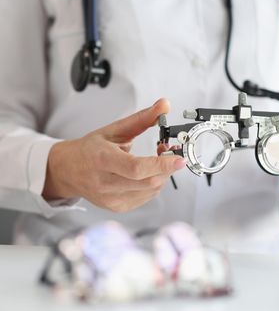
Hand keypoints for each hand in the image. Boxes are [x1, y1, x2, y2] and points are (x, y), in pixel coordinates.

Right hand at [43, 99, 185, 212]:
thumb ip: (142, 118)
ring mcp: (111, 199)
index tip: (179, 159)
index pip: (137, 168)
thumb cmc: (90, 149)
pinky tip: (147, 174)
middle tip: (170, 153)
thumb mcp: (113, 129)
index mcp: (102, 160)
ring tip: (157, 161)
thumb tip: (164, 105)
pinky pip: (146, 197)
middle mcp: (105, 183)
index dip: (161, 164)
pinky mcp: (117, 207)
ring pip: (151, 190)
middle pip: (148, 181)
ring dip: (162, 175)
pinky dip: (154, 184)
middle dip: (167, 168)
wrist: (66, 171)